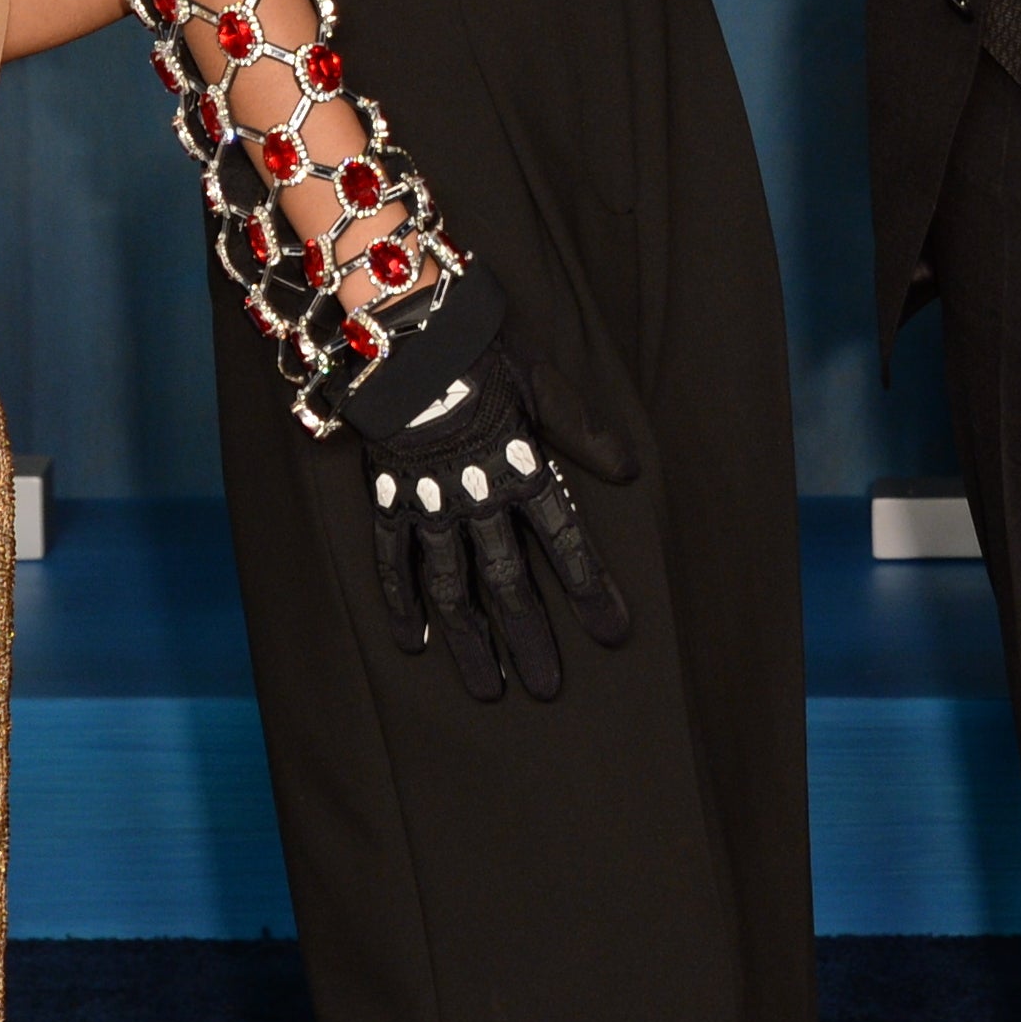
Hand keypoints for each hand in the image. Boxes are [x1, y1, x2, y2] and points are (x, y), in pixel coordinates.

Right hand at [360, 344, 642, 701]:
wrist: (404, 332)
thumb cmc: (481, 351)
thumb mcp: (545, 383)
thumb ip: (585, 432)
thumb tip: (630, 470)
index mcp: (522, 469)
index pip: (567, 543)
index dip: (593, 591)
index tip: (614, 634)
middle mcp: (477, 498)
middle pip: (508, 584)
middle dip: (530, 639)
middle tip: (547, 689)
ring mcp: (429, 504)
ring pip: (451, 589)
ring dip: (470, 642)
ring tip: (488, 689)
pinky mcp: (390, 498)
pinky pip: (393, 561)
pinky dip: (400, 602)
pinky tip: (410, 642)